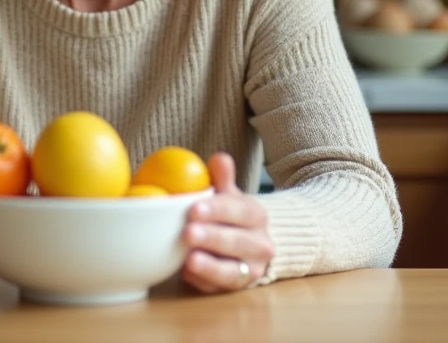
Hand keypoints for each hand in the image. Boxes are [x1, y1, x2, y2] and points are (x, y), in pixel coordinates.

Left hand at [181, 152, 273, 292]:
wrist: (253, 245)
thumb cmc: (232, 216)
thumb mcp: (230, 195)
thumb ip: (223, 177)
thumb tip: (219, 158)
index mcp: (257, 216)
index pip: (240, 211)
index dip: (218, 210)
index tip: (195, 207)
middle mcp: (260, 245)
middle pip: (237, 242)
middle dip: (212, 238)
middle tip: (188, 232)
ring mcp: (250, 270)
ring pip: (232, 271)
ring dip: (210, 266)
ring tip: (189, 259)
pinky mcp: (236, 289)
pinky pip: (219, 288)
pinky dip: (203, 281)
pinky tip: (186, 273)